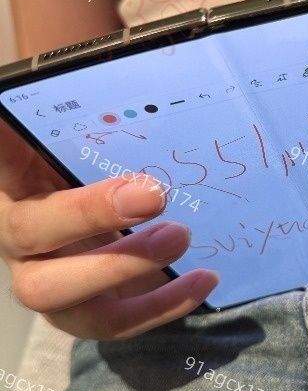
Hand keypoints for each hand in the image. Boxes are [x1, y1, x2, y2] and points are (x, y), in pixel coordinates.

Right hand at [0, 120, 218, 339]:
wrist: (112, 224)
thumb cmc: (98, 169)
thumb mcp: (94, 141)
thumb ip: (96, 122)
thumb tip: (103, 68)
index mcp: (13, 181)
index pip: (2, 156)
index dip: (7, 148)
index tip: (19, 126)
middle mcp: (16, 232)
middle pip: (29, 232)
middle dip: (90, 214)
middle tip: (154, 194)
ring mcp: (44, 278)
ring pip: (58, 293)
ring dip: (124, 267)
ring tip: (181, 237)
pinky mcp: (83, 313)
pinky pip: (113, 321)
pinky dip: (162, 304)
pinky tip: (204, 280)